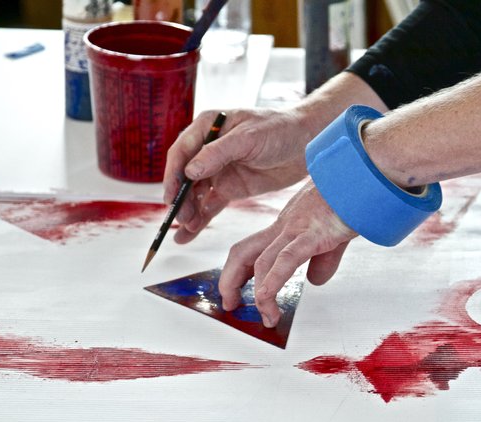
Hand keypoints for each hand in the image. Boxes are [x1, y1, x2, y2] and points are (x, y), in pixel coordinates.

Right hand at [163, 108, 313, 242]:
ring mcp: (218, 170)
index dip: (173, 174)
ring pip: (195, 194)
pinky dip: (200, 219)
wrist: (308, 145)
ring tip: (186, 229)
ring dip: (188, 211)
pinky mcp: (230, 188)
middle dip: (181, 198)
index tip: (172, 195)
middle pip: (185, 176)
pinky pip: (210, 205)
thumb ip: (218, 153)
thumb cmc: (280, 129)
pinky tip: (187, 234)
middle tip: (182, 217)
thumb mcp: (249, 137)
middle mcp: (208, 149)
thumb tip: (189, 171)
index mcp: (208, 127)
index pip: (182, 152)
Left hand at [218, 180, 357, 327]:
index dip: (238, 271)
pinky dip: (273, 280)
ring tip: (266, 316)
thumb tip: (315, 280)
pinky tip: (266, 297)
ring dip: (259, 293)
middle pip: (242, 252)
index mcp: (287, 224)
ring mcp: (297, 228)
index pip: (252, 248)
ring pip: (261, 261)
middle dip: (230, 281)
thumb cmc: (353, 196)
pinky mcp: (313, 233)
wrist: (365, 174)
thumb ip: (323, 259)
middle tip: (230, 304)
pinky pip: (286, 259)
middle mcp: (285, 226)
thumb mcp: (333, 234)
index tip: (236, 291)